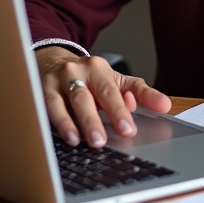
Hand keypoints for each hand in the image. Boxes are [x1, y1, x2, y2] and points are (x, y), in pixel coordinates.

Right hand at [36, 46, 170, 147]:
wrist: (51, 61)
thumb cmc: (88, 78)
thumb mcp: (115, 81)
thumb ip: (140, 92)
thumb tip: (165, 105)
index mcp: (98, 68)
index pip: (110, 91)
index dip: (119, 110)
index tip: (128, 129)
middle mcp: (75, 72)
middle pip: (86, 97)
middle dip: (95, 120)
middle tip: (103, 141)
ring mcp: (55, 82)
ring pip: (63, 103)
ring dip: (72, 124)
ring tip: (82, 141)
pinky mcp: (38, 92)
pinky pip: (44, 109)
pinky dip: (54, 124)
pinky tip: (62, 138)